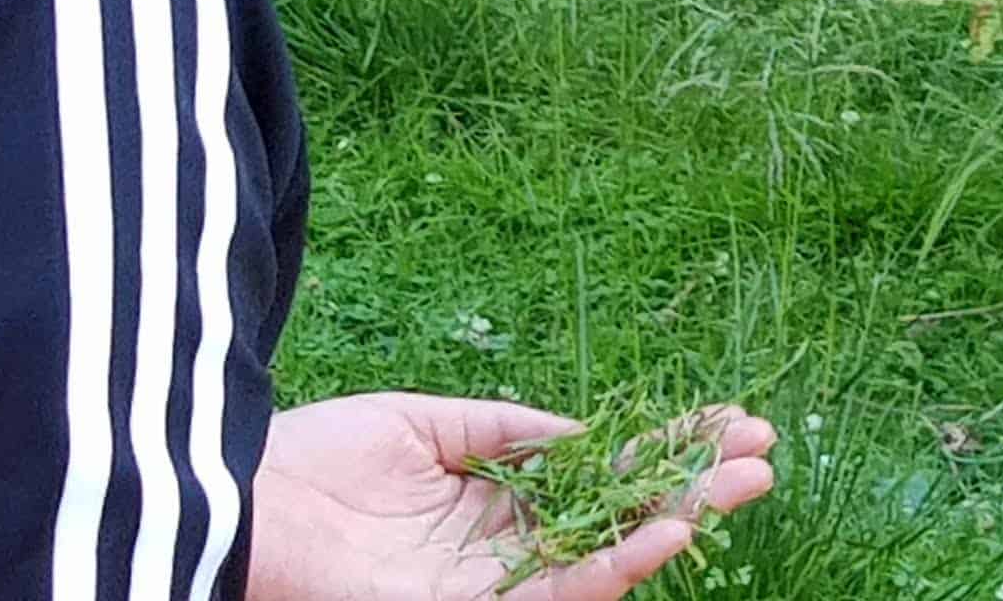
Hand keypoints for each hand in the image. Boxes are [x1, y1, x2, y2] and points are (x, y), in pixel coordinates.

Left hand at [246, 393, 777, 600]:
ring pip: (609, 557)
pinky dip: (619, 566)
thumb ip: (505, 431)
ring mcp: (492, 583)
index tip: (731, 419)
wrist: (235, 504)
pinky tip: (671, 530)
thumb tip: (588, 431)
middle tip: (767, 450)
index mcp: (496, 502)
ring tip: (745, 481)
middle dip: (698, 483)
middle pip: (624, 516)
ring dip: (682, 520)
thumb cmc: (309, 460)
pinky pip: (560, 593)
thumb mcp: (420, 422)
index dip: (667, 448)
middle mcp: (506, 548)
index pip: (604, 475)